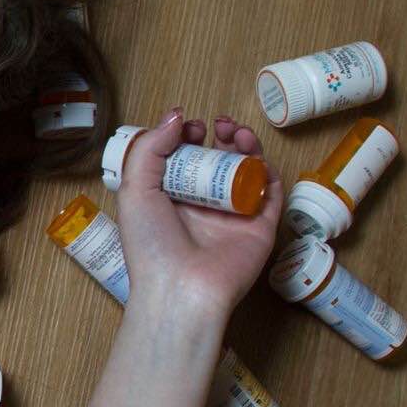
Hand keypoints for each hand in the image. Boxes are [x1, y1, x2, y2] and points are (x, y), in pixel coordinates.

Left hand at [116, 110, 282, 321]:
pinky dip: (268, 171)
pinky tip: (256, 157)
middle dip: (221, 137)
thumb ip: (150, 148)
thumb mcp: (135, 189)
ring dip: (245, 147)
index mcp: (170, 200)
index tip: (192, 127)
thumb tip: (175, 116)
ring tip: (238, 133)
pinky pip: (271, 194)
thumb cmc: (151, 244)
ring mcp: (232, 216)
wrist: (181, 289)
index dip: (190, 138)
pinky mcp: (260, 227)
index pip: (186, 160)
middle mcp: (203, 206)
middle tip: (220, 125)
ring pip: (247, 172)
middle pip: (219, 161)